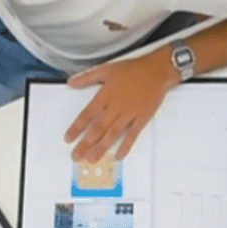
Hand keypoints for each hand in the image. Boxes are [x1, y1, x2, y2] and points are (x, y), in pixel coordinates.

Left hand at [62, 50, 178, 161]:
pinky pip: (132, 134)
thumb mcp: (106, 69)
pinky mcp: (142, 117)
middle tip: (76, 155)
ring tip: (92, 158)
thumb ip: (87, 77)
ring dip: (101, 147)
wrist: (157, 70)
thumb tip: (71, 82)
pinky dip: (125, 145)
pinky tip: (118, 155)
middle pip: (97, 128)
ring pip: (112, 133)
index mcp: (105, 95)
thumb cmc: (134, 69)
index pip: (87, 114)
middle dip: (85, 144)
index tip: (69, 138)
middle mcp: (116, 106)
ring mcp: (129, 113)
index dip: (76, 128)